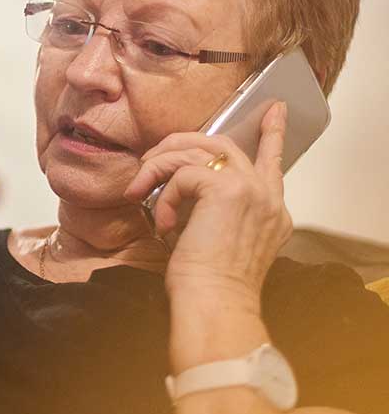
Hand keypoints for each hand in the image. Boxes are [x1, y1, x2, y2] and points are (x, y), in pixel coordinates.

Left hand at [125, 102, 293, 312]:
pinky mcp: (227, 190)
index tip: (273, 110)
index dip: (272, 134)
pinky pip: (183, 174)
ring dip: (160, 167)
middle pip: (226, 146)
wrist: (216, 303)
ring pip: (200, 150)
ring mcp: (251, 190)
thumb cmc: (209, 285)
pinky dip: (164, 195)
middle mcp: (268, 196)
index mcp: (272, 211)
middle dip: (182, 144)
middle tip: (152, 157)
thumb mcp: (217, 241)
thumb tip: (179, 187)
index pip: (273, 162)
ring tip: (138, 189)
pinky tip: (163, 223)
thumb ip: (214, 211)